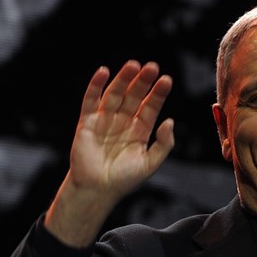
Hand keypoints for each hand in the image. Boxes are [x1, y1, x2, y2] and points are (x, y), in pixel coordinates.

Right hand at [46, 60, 174, 244]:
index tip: (167, 80)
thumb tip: (170, 121)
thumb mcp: (150, 163)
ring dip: (123, 79)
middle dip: (142, 82)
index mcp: (140, 131)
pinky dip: (95, 85)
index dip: (158, 93)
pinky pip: (91, 100)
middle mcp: (123, 122)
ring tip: (133, 65)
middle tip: (152, 67)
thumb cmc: (123, 180)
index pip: (150, 107)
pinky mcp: (87, 122)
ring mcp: (104, 120)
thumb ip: (163, 144)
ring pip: (115, 94)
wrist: (96, 191)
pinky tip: (103, 72)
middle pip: (134, 96)